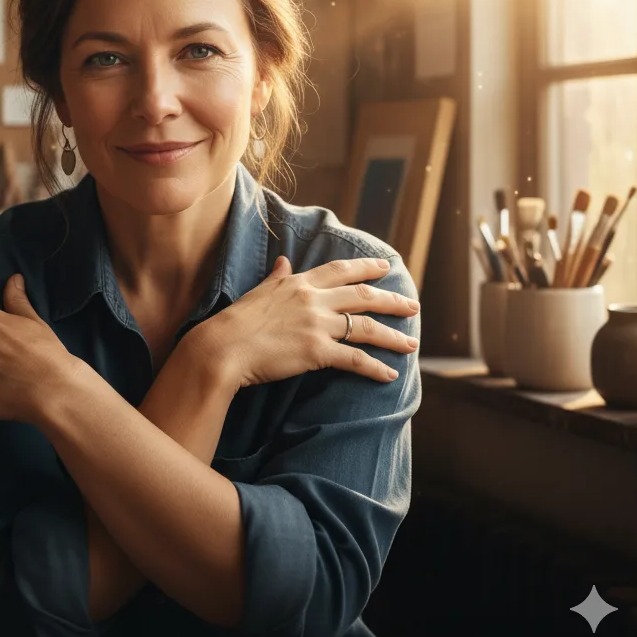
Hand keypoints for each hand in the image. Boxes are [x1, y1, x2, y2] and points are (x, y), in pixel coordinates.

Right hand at [193, 256, 419, 390]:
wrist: (224, 346)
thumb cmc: (236, 321)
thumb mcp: (258, 292)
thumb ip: (277, 277)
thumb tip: (284, 261)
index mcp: (299, 283)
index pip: (340, 270)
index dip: (366, 267)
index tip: (386, 267)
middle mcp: (313, 300)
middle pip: (363, 296)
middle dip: (392, 300)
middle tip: (413, 305)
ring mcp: (316, 325)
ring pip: (366, 327)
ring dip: (392, 336)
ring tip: (411, 344)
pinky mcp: (317, 352)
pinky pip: (355, 359)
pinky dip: (375, 368)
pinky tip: (389, 374)